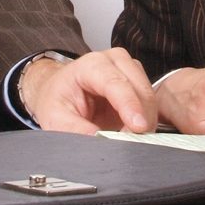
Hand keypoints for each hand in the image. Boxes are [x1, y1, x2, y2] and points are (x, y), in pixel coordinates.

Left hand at [19, 48, 154, 133]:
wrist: (58, 92)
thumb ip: (75, 130)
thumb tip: (97, 141)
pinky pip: (150, 102)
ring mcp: (129, 69)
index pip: (116, 83)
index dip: (129, 105)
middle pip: (139, 88)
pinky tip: (135, 132)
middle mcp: (114, 60)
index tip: (138, 128)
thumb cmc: (56, 101)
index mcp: (91, 65)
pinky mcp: (137, 82)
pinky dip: (147, 119)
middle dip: (142, 117)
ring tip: (131, 139)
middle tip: (133, 144)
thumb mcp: (54, 118)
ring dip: (146, 119)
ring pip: (149, 95)